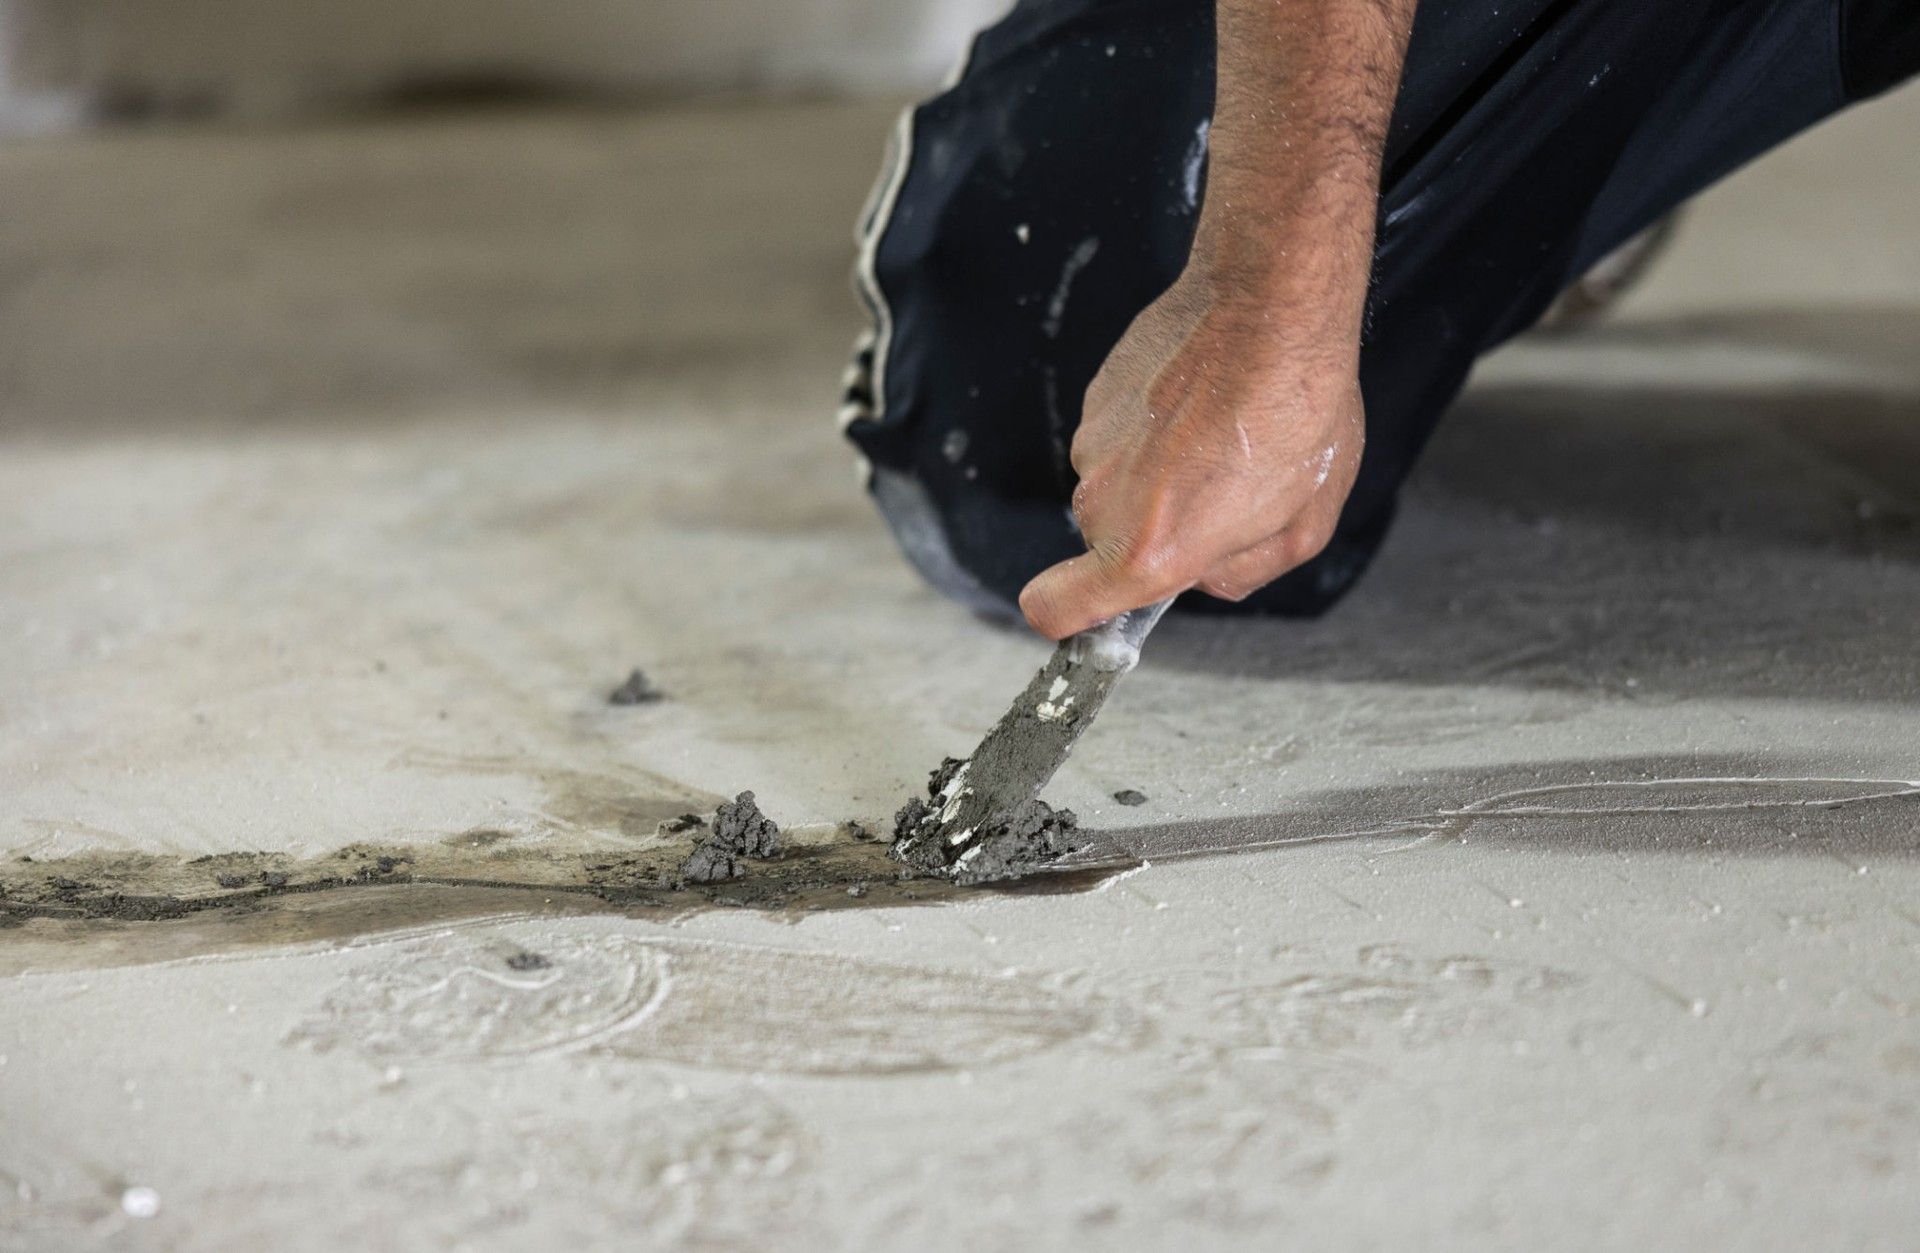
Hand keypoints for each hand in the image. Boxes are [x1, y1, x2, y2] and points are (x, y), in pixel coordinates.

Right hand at [1018, 265, 1364, 639]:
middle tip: (1225, 491)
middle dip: (1159, 531)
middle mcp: (1104, 502)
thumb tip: (1205, 575)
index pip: (1053, 609)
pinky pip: (1122, 436)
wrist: (1271, 305)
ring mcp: (1093, 444)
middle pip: (1110, 545)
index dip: (1070, 619)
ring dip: (1163, 475)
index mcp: (1149, 550)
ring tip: (1225, 434)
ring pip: (1120, 487)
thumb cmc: (1297, 412)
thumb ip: (1240, 574)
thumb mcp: (1302, 526)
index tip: (1098, 610)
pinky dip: (1157, 429)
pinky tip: (1206, 398)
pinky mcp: (1098, 397)